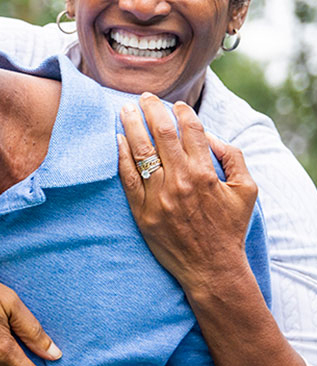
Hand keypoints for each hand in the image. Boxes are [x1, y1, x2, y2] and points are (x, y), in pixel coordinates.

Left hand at [117, 93, 257, 292]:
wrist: (211, 268)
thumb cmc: (230, 228)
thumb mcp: (247, 190)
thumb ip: (233, 158)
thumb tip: (210, 136)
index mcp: (205, 173)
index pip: (191, 130)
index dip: (182, 112)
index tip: (175, 105)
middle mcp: (181, 181)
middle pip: (162, 133)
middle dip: (152, 109)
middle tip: (144, 96)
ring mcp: (159, 197)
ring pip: (141, 151)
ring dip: (132, 125)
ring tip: (124, 109)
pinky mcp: (143, 212)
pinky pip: (128, 178)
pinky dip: (121, 156)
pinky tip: (118, 139)